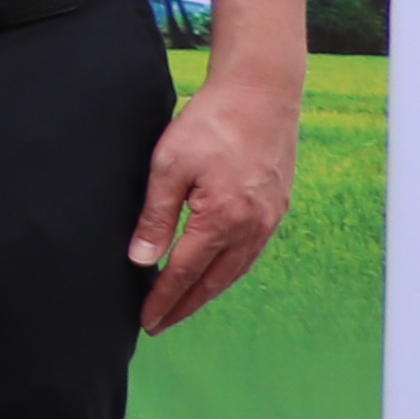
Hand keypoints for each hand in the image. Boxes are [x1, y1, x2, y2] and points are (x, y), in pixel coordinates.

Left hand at [134, 66, 299, 332]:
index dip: (164, 299)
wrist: (261, 94)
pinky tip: (216, 273)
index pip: (185, 273)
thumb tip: (142, 260)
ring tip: (183, 306)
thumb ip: (156, 217)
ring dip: (208, 292)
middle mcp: (252, 227)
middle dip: (185, 306)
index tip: (147, 321)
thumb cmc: (211, 123)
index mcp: (222, 220)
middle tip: (159, 324)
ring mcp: (269, 219)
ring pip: (236, 270)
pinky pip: (250, 252)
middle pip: (214, 281)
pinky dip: (230, 271)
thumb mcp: (169, 166)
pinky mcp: (277, 208)